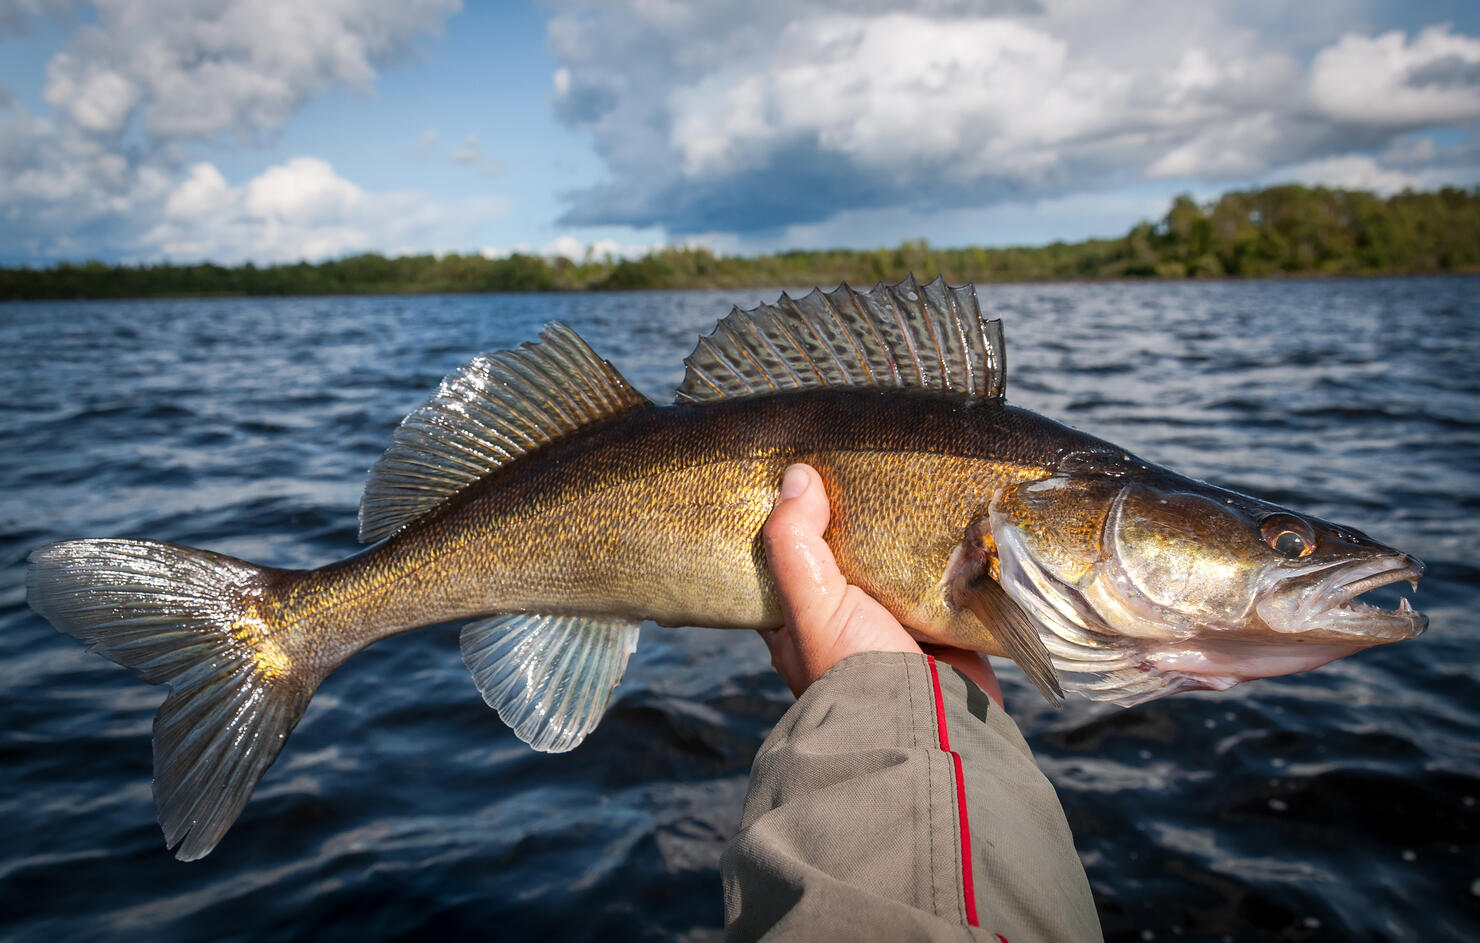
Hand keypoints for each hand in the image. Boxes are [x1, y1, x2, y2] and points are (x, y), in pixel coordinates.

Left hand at [759, 463, 1002, 705]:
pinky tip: (952, 512)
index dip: (787, 520)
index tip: (799, 471)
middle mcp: (844, 620)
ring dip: (905, 533)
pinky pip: (945, 578)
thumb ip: (795, 544)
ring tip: (908, 473)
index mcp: (799, 619)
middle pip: (845, 555)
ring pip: (895, 564)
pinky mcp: (943, 625)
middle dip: (855, 519)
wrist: (930, 727)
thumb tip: (796, 476)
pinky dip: (950, 553)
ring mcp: (895, 622)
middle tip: (863, 461)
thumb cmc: (853, 670)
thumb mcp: (810, 606)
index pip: (783, 559)